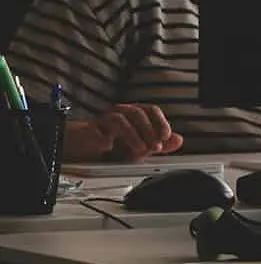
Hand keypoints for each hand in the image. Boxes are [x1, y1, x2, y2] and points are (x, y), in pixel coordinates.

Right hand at [64, 104, 183, 161]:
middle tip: (156, 147)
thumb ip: (158, 144)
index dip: (160, 122)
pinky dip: (111, 137)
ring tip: (141, 149)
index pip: (151, 111)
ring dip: (136, 134)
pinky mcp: (89, 128)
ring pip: (123, 117)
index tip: (166, 136)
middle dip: (150, 130)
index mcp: (133, 117)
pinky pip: (101, 128)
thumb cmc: (108, 149)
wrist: (78, 153)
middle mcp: (120, 114)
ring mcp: (104, 120)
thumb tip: (179, 140)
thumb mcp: (138, 150)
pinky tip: (113, 147)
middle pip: (139, 111)